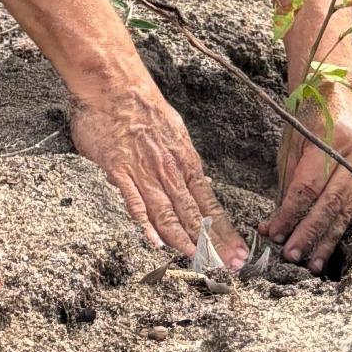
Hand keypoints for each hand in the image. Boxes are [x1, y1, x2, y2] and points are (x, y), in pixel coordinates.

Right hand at [70, 82, 248, 269]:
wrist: (114, 85)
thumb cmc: (143, 107)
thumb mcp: (174, 132)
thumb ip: (182, 161)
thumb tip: (196, 182)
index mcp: (185, 161)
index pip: (209, 204)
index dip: (224, 231)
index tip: (237, 252)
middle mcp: (170, 170)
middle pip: (194, 213)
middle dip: (213, 242)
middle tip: (230, 266)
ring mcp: (145, 172)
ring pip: (168, 212)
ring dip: (184, 239)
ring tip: (197, 260)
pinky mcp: (120, 171)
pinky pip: (135, 201)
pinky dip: (145, 222)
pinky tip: (154, 241)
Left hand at [258, 83, 351, 273]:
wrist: (338, 91)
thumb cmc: (307, 117)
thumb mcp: (292, 143)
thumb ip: (289, 181)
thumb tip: (278, 221)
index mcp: (330, 140)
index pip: (307, 187)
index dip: (290, 213)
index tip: (273, 232)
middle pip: (330, 202)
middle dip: (309, 233)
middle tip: (291, 256)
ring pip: (346, 210)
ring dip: (327, 240)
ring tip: (313, 264)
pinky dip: (339, 227)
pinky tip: (329, 247)